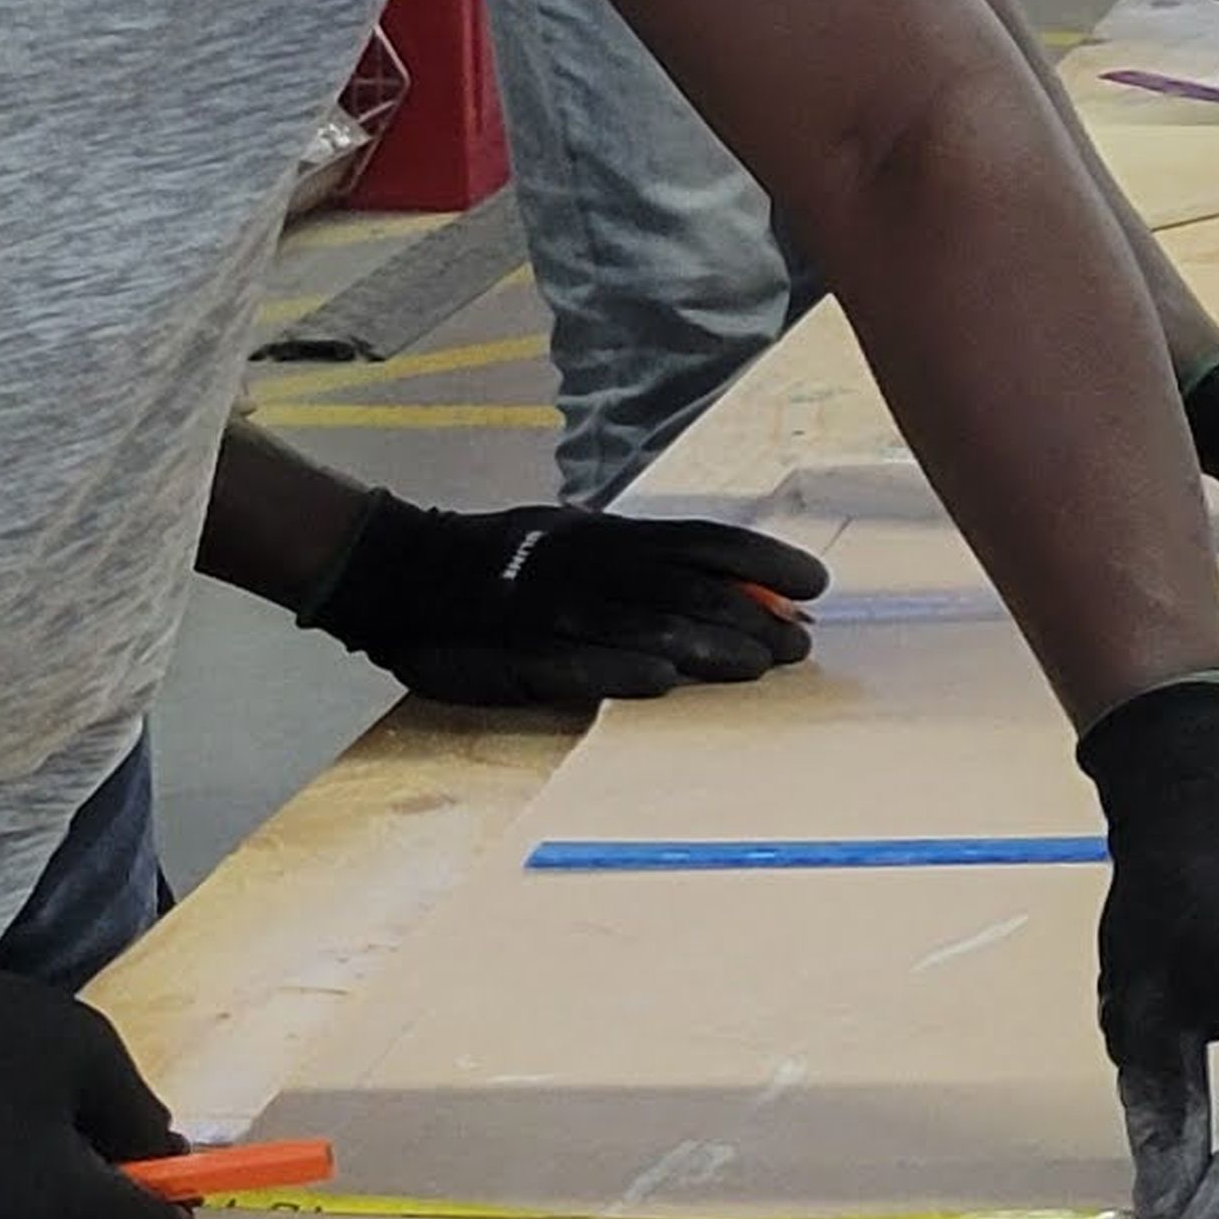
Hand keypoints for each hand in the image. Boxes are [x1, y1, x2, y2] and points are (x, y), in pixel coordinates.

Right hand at [300, 494, 823, 712]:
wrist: (404, 571)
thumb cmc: (501, 558)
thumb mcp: (571, 537)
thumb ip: (635, 556)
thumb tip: (713, 573)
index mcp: (608, 537)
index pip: (701, 541)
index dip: (761, 560)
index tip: (814, 582)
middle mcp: (592, 566)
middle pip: (686, 587)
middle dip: (750, 612)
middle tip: (802, 639)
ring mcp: (556, 609)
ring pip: (643, 624)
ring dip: (707, 644)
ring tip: (760, 664)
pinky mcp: (519, 652)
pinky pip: (576, 664)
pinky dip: (621, 670)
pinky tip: (665, 682)